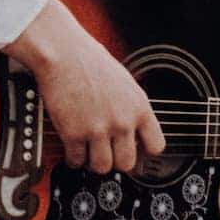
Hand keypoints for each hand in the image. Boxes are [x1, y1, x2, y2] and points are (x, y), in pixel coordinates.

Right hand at [4, 0, 164, 174]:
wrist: (64, 53)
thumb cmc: (91, 61)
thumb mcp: (125, 83)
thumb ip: (131, 108)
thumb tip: (132, 128)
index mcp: (139, 108)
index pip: (156, 146)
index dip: (143, 151)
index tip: (134, 150)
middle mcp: (122, 122)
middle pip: (127, 163)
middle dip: (115, 160)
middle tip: (106, 152)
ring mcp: (98, 130)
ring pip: (102, 167)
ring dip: (93, 162)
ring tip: (87, 151)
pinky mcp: (73, 134)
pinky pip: (76, 160)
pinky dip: (73, 158)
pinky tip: (71, 148)